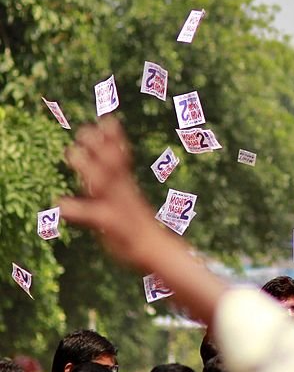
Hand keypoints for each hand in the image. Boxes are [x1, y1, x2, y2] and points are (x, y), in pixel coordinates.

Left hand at [61, 118, 161, 267]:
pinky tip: (60, 203)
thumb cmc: (137, 231)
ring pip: (104, 183)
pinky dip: (77, 208)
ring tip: (72, 152)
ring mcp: (120, 207)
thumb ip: (115, 189)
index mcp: (128, 188)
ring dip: (89, 166)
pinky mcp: (113, 225)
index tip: (107, 119)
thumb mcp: (128, 205)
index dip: (115, 139)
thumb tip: (98, 178)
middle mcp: (124, 193)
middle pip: (113, 165)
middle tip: (85, 129)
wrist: (155, 252)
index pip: (122, 158)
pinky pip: (94, 215)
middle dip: (100, 146)